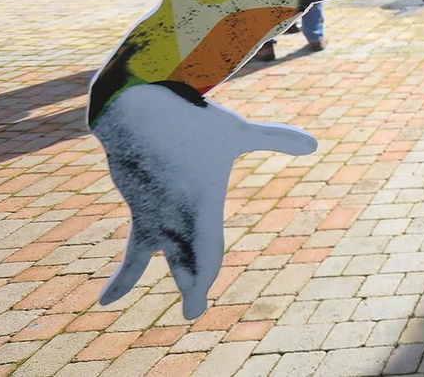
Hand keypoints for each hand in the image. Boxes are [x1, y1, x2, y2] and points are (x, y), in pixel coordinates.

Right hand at [92, 84, 316, 318]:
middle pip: (185, 263)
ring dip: (173, 281)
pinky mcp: (137, 211)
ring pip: (161, 260)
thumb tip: (315, 144)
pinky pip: (135, 252)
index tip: (205, 290)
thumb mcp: (235, 131)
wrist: (133, 110)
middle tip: (192, 313)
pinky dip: (124, 278)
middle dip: (191, 288)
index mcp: (201, 205)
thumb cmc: (189, 120)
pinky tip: (108, 300)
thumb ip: (275, 139)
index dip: (207, 275)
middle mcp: (175, 219)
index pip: (208, 253)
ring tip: (185, 312)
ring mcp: (153, 217)